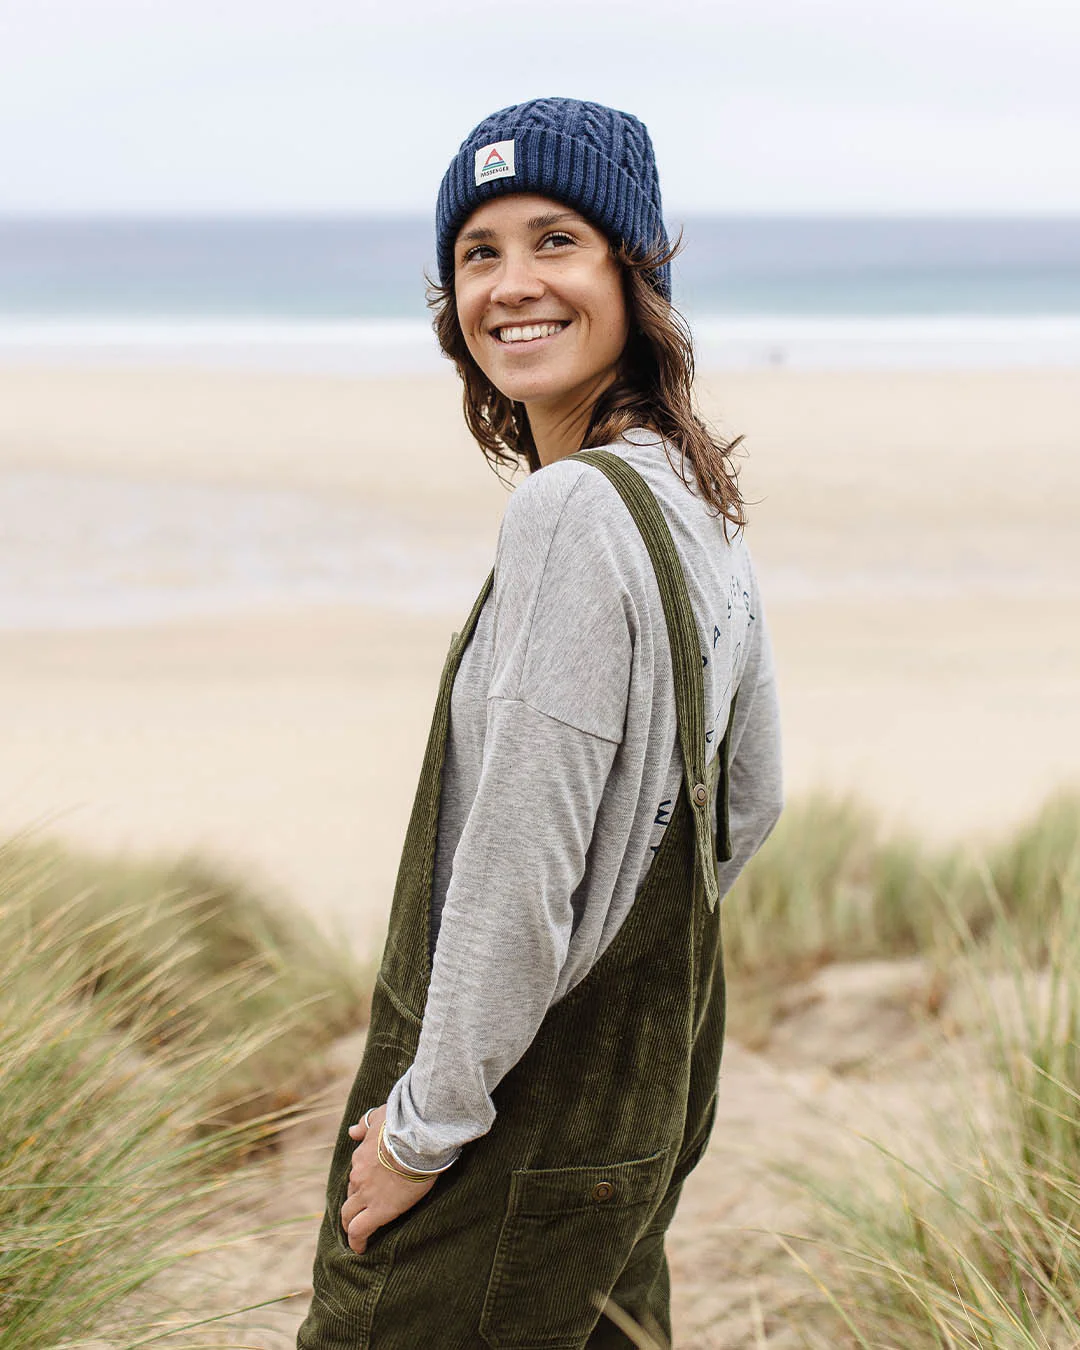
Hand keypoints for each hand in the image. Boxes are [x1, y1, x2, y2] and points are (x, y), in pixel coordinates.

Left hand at [340, 1104, 436, 1253]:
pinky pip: (360, 1230)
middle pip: (350, 1195)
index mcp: (361, 1156)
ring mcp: (366, 1194)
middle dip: (353, 1204)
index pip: (357, 1173)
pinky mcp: (379, 1211)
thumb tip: (352, 1131)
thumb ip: (365, 1123)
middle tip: (359, 1213)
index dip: (361, 1182)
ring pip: (349, 1214)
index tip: (367, 1188)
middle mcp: (358, 1176)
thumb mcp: (381, 1116)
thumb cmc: (404, 1123)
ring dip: (351, 1224)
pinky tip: (360, 1248)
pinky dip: (357, 1241)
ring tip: (356, 1235)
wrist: (417, 1139)